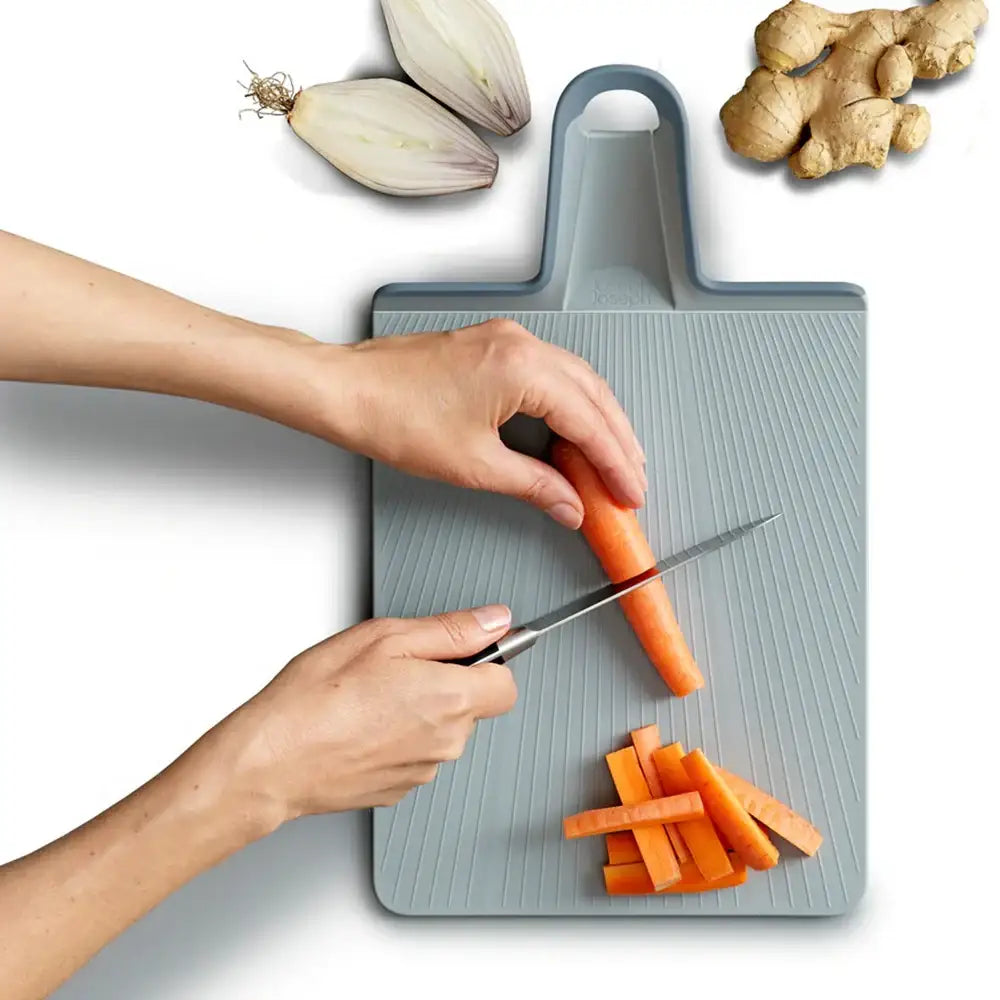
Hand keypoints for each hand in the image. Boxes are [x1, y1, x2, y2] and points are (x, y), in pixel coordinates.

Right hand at [221, 605, 517, 819]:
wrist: (270, 762)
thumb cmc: (316, 699)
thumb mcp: (385, 637)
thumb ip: (450, 629)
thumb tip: (494, 621)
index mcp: (451, 699)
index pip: (506, 683)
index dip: (486, 662)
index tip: (460, 651)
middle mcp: (446, 742)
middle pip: (470, 705)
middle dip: (443, 681)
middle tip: (393, 668)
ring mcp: (422, 771)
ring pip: (439, 729)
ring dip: (417, 710)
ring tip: (367, 697)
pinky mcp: (397, 789)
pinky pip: (412, 753)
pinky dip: (394, 737)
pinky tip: (359, 724)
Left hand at [332, 319, 646, 527]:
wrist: (347, 391)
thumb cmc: (393, 417)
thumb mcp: (474, 465)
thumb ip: (535, 485)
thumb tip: (569, 504)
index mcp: (522, 368)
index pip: (589, 421)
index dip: (615, 463)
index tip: (630, 493)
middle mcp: (521, 344)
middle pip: (593, 394)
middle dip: (618, 440)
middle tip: (631, 480)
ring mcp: (506, 339)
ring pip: (576, 379)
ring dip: (598, 419)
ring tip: (614, 460)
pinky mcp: (492, 345)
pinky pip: (550, 371)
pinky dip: (571, 403)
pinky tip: (575, 430)